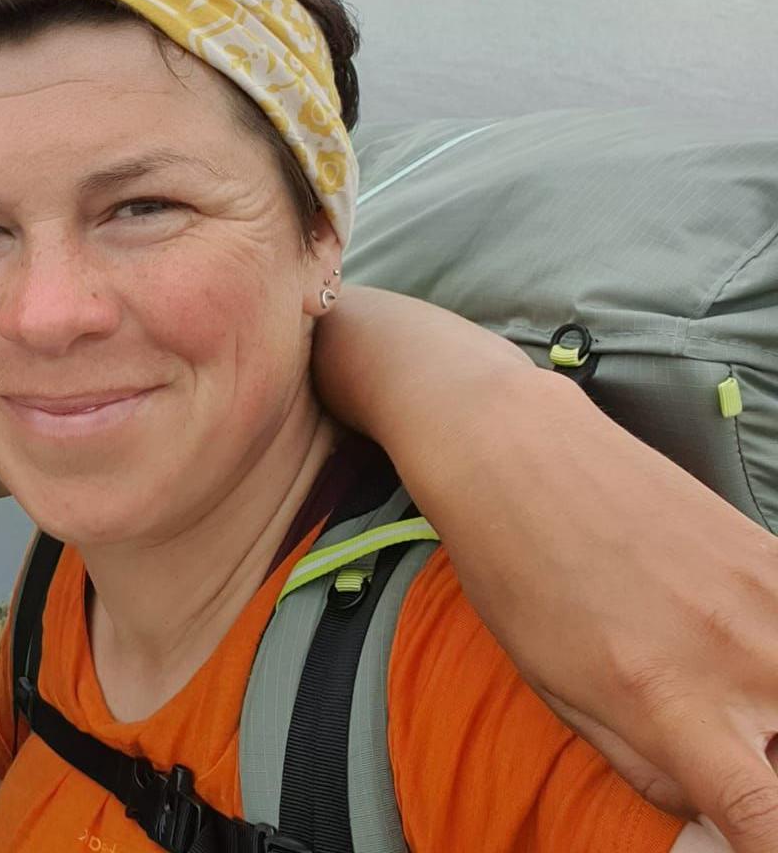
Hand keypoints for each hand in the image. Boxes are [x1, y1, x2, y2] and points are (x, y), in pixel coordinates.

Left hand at [313, 287, 777, 848]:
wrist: (516, 454)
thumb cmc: (518, 577)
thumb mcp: (562, 694)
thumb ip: (651, 768)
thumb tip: (719, 819)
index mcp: (670, 706)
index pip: (769, 817)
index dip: (770, 843)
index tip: (755, 837)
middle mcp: (739, 659)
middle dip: (771, 765)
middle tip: (725, 745)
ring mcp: (770, 603)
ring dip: (772, 707)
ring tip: (722, 693)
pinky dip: (772, 650)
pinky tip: (724, 632)